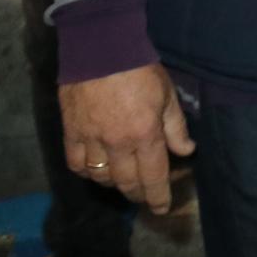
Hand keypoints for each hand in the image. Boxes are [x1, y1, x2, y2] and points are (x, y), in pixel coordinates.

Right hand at [60, 63, 195, 213]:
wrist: (100, 48)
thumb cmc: (140, 69)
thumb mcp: (168, 95)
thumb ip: (176, 127)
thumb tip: (186, 151)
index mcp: (144, 134)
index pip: (153, 175)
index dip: (157, 196)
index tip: (161, 208)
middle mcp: (117, 143)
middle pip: (127, 182)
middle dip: (138, 194)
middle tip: (144, 197)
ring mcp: (91, 139)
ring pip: (101, 176)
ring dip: (114, 184)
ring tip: (123, 182)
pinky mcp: (70, 132)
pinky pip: (76, 164)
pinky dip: (87, 172)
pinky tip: (95, 170)